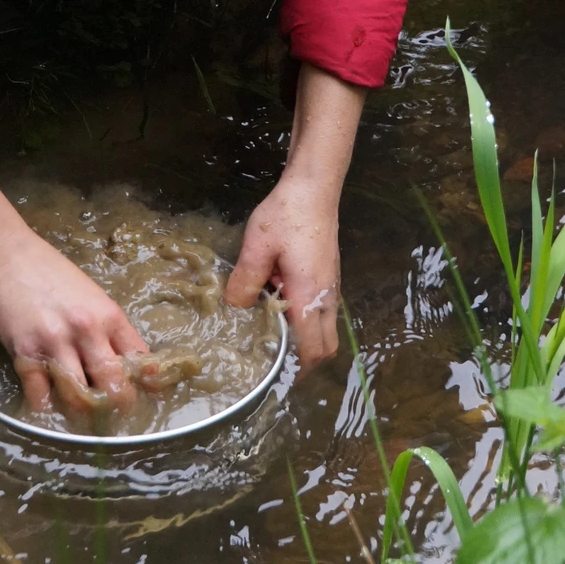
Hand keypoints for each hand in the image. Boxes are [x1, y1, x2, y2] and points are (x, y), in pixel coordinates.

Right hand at [0, 177, 148, 413]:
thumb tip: (132, 364)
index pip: (139, 358)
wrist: (9, 257)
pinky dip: (47, 408)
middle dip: (117, 407)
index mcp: (109, 315)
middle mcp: (87, 330)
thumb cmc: (52, 275)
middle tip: (115, 420)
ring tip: (84, 421)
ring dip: (83, 413)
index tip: (145, 399)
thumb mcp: (92, 296)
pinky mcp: (25, 353)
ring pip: (79, 396)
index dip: (144, 384)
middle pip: (113, 384)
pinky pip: (41, 395)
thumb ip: (109, 329)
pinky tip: (50, 409)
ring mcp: (55, 343)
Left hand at [224, 63, 364, 371]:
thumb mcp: (257, 247)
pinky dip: (306, 319)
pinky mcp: (327, 273)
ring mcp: (330, 284)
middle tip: (273, 363)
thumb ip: (245, 282)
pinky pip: (321, 309)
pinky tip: (279, 303)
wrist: (314, 185)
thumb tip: (234, 309)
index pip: (313, 349)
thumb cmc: (287, 215)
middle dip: (304, 361)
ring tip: (272, 335)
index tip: (275, 378)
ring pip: (325, 327)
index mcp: (310, 296)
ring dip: (304, 338)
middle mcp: (326, 296)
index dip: (297, 370)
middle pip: (325, 345)